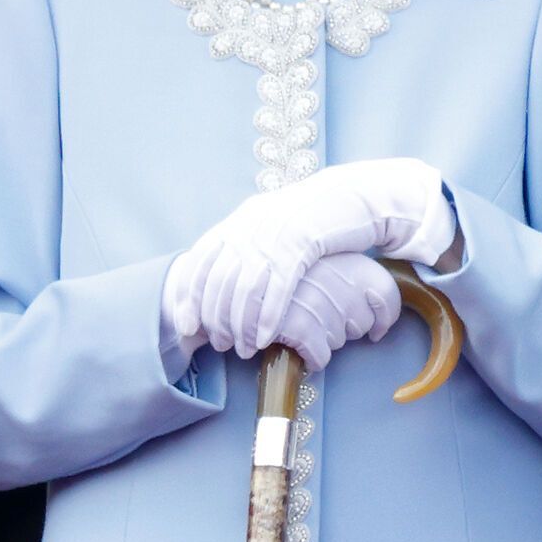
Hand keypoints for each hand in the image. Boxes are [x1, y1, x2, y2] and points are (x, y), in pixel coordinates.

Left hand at [166, 158, 455, 355]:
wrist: (355, 193)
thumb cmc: (315, 216)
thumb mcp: (274, 222)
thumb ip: (248, 243)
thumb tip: (223, 278)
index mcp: (242, 219)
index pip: (200, 260)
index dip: (188, 295)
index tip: (187, 325)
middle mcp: (252, 224)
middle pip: (220, 279)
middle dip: (216, 318)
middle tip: (220, 344)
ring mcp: (276, 233)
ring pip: (246, 288)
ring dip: (241, 324)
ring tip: (244, 347)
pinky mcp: (303, 243)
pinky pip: (278, 287)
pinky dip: (268, 316)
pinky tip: (267, 337)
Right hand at [273, 253, 403, 370]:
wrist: (238, 275)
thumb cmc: (285, 273)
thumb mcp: (321, 261)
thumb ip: (350, 278)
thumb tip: (378, 325)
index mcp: (349, 260)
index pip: (387, 293)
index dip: (384, 316)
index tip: (376, 329)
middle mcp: (340, 279)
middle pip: (363, 322)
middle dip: (346, 328)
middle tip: (321, 320)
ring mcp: (320, 302)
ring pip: (341, 340)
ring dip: (326, 340)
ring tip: (303, 325)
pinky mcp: (299, 326)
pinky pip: (321, 356)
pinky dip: (313, 359)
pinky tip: (302, 350)